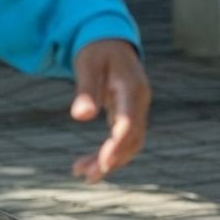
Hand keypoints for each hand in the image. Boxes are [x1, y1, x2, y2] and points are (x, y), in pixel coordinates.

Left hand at [70, 39, 150, 181]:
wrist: (112, 43)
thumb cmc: (97, 51)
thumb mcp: (87, 64)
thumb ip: (85, 90)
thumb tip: (79, 117)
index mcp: (132, 89)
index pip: (129, 123)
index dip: (118, 145)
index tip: (104, 163)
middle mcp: (140, 104)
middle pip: (131, 140)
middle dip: (110, 160)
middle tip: (86, 176)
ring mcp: (137, 112)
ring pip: (128, 145)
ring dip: (108, 162)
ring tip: (82, 174)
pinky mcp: (129, 117)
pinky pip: (122, 141)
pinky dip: (107, 154)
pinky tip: (88, 164)